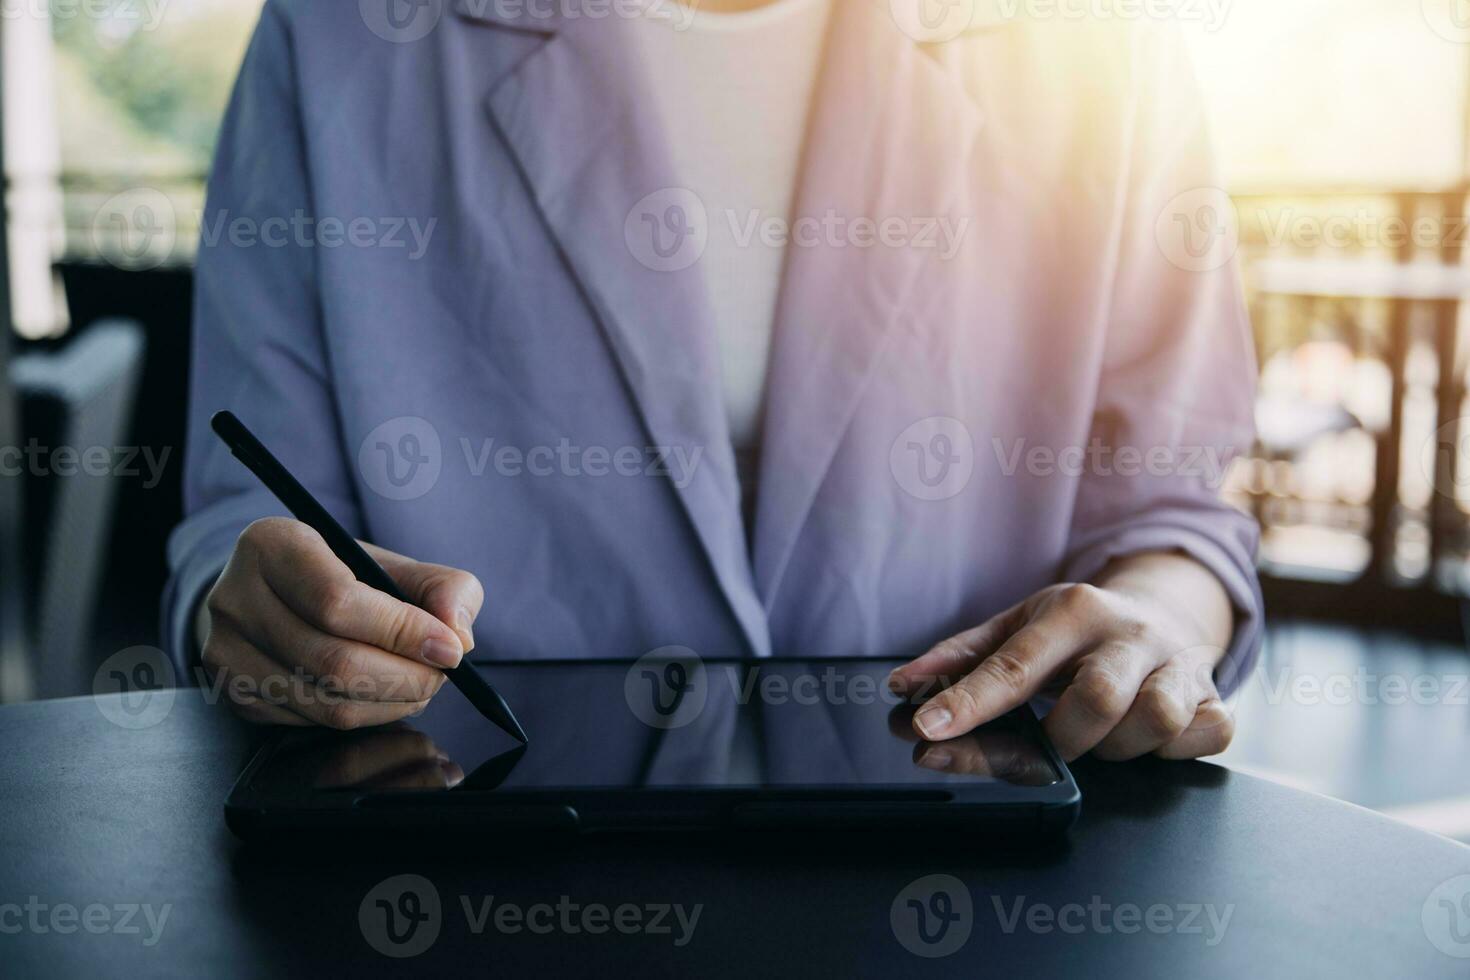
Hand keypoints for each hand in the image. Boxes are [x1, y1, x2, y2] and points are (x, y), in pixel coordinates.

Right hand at [199, 517, 482, 728]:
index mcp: (272, 545)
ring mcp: (226, 650)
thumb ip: (440, 587)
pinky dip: (363, 717)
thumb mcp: (389, 563)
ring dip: (390, 703)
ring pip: (324, 701)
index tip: (449, 648)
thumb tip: (458, 633)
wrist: (271, 593)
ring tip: (420, 685)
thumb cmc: (339, 575)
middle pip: (332, 660)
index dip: (401, 631)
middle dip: (405, 677)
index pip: (337, 601)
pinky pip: (311, 722)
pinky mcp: (233, 692)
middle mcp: (235, 597)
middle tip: (441, 674)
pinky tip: (383, 696)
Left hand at [887, 553, 1235, 761]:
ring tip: (1102, 737)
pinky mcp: (1216, 695)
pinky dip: (1177, 748)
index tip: (929, 728)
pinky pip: (1209, 733)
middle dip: (1064, 737)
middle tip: (1054, 740)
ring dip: (1120, 747)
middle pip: (1096, 698)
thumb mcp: (1020, 625)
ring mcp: (1179, 664)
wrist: (1167, 609)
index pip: (1013, 665)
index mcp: (1073, 610)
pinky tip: (1153, 739)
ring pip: (1156, 720)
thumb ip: (962, 656)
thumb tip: (903, 684)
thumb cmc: (1080, 628)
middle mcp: (1130, 633)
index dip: (969, 703)